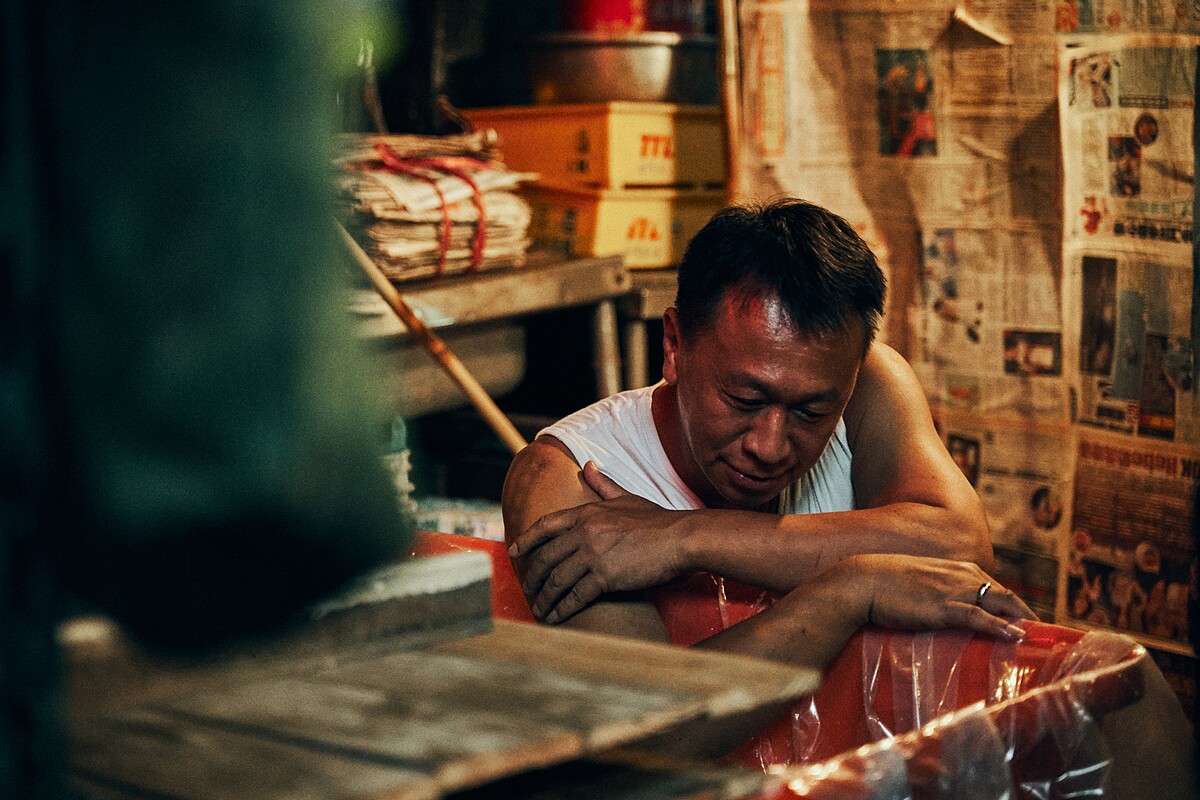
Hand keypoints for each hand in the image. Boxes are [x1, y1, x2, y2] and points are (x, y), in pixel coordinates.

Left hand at [509, 462, 690, 622]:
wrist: (680, 539)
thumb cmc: (656, 520)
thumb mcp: (625, 498)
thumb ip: (603, 484)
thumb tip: (587, 466)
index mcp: (586, 512)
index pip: (545, 525)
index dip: (526, 540)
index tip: (513, 551)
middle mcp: (584, 532)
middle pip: (545, 557)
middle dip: (532, 577)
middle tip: (527, 589)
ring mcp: (593, 555)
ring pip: (556, 580)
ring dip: (544, 598)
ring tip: (538, 609)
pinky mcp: (605, 577)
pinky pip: (575, 596)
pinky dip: (561, 609)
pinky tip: (555, 618)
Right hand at [838, 554, 1035, 640]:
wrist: (862, 580)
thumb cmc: (884, 582)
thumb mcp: (919, 580)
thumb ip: (938, 589)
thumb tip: (945, 607)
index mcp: (957, 568)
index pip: (995, 586)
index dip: (1014, 605)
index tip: (1027, 623)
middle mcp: (961, 575)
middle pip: (1005, 595)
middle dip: (1027, 614)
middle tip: (1043, 635)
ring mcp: (953, 590)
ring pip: (998, 603)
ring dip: (1021, 621)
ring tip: (1039, 639)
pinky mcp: (942, 606)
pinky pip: (978, 617)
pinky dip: (1000, 626)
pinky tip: (1015, 637)